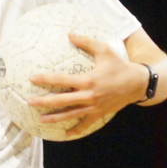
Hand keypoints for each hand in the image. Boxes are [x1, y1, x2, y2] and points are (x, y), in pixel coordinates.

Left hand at [27, 33, 146, 137]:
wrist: (137, 84)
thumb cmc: (119, 65)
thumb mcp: (104, 50)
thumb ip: (86, 42)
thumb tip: (69, 33)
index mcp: (88, 80)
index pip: (61, 80)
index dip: (45, 79)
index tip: (31, 78)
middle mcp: (89, 96)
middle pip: (61, 101)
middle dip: (44, 102)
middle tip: (29, 101)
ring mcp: (94, 107)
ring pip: (70, 115)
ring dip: (54, 118)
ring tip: (40, 120)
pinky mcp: (99, 114)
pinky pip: (85, 124)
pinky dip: (75, 129)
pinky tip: (65, 133)